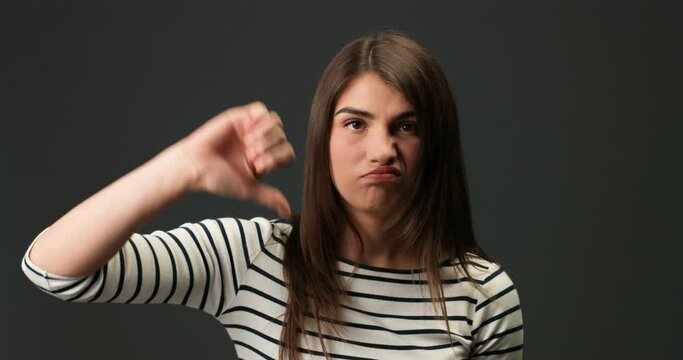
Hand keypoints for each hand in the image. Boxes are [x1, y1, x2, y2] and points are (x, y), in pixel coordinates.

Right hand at [178, 102, 295, 218]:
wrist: (195, 165)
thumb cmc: (218, 179)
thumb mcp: (248, 189)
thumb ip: (270, 197)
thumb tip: (288, 213)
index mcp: (265, 158)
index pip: (287, 153)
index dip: (277, 159)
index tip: (258, 167)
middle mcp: (260, 143)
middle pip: (282, 137)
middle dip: (269, 149)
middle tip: (250, 156)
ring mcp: (250, 128)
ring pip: (276, 123)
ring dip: (265, 135)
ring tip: (248, 144)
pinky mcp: (240, 117)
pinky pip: (261, 110)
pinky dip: (258, 121)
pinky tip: (246, 132)